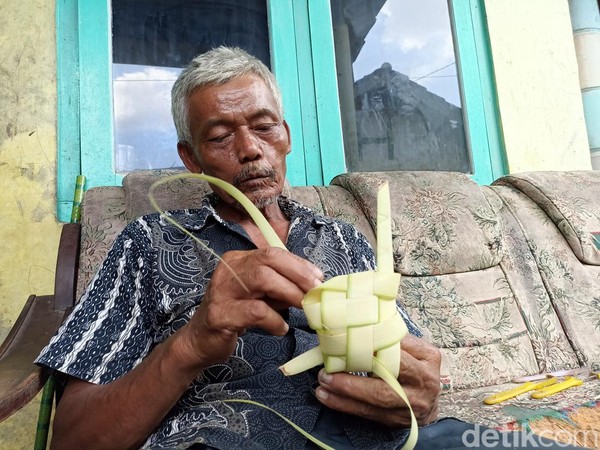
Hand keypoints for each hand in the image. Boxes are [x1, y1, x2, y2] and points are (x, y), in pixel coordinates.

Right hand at [177, 247, 322, 368]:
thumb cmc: (234, 314)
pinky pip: (256, 312)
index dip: (298, 264)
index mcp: (237, 260)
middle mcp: (228, 270)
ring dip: (288, 294)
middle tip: (315, 292)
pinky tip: (281, 328)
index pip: (272, 252)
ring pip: (262, 280)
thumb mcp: (258, 294)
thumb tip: (311, 284)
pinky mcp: (221, 314)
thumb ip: (279, 286)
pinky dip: (274, 320)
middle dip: (297, 275)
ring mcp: (222, 291)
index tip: (318, 277)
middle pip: (268, 260)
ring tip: (301, 308)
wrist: (201, 340)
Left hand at [314, 334, 440, 427]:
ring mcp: (410, 407)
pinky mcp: (397, 420)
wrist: (431, 400)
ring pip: (373, 404)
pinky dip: (346, 406)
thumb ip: (395, 339)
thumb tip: (362, 326)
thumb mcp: (416, 348)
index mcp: (427, 361)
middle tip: (326, 373)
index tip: (346, 347)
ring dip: (344, 396)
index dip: (370, 353)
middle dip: (351, 383)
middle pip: (383, 387)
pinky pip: (368, 415)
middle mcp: (422, 386)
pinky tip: (328, 398)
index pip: (397, 356)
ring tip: (322, 386)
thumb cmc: (418, 366)